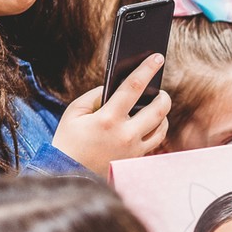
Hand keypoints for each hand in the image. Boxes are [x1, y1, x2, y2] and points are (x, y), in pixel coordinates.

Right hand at [52, 53, 170, 172]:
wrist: (68, 174)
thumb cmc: (68, 141)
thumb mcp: (73, 114)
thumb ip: (94, 96)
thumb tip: (115, 88)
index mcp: (107, 119)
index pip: (133, 87)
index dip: (146, 70)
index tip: (158, 57)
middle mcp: (125, 134)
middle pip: (158, 109)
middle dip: (163, 95)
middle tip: (160, 90)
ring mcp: (133, 149)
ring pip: (162, 126)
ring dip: (162, 113)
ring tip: (156, 105)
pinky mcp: (136, 159)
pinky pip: (156, 141)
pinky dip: (158, 129)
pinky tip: (153, 122)